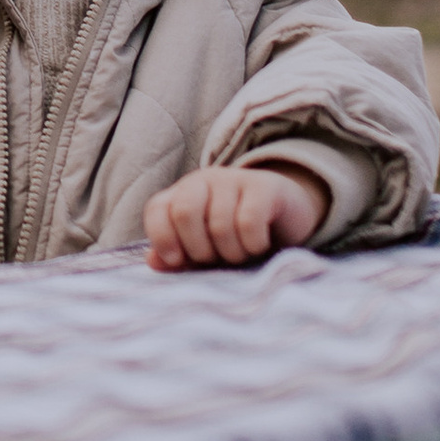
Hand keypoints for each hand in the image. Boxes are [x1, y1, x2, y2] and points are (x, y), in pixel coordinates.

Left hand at [144, 161, 328, 272]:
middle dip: (199, 248)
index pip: (157, 209)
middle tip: (215, 259)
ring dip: (231, 252)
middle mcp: (204, 180)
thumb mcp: (205, 250)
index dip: (162, 238)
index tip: (178, 260)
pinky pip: (249, 222)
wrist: (286, 216)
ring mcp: (234, 179)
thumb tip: (153, 261)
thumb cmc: (236, 238)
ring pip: (219, 224)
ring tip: (240, 254)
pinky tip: (258, 246)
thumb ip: (178, 258)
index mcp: (181, 195)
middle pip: (185, 212)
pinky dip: (252, 244)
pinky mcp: (264, 187)